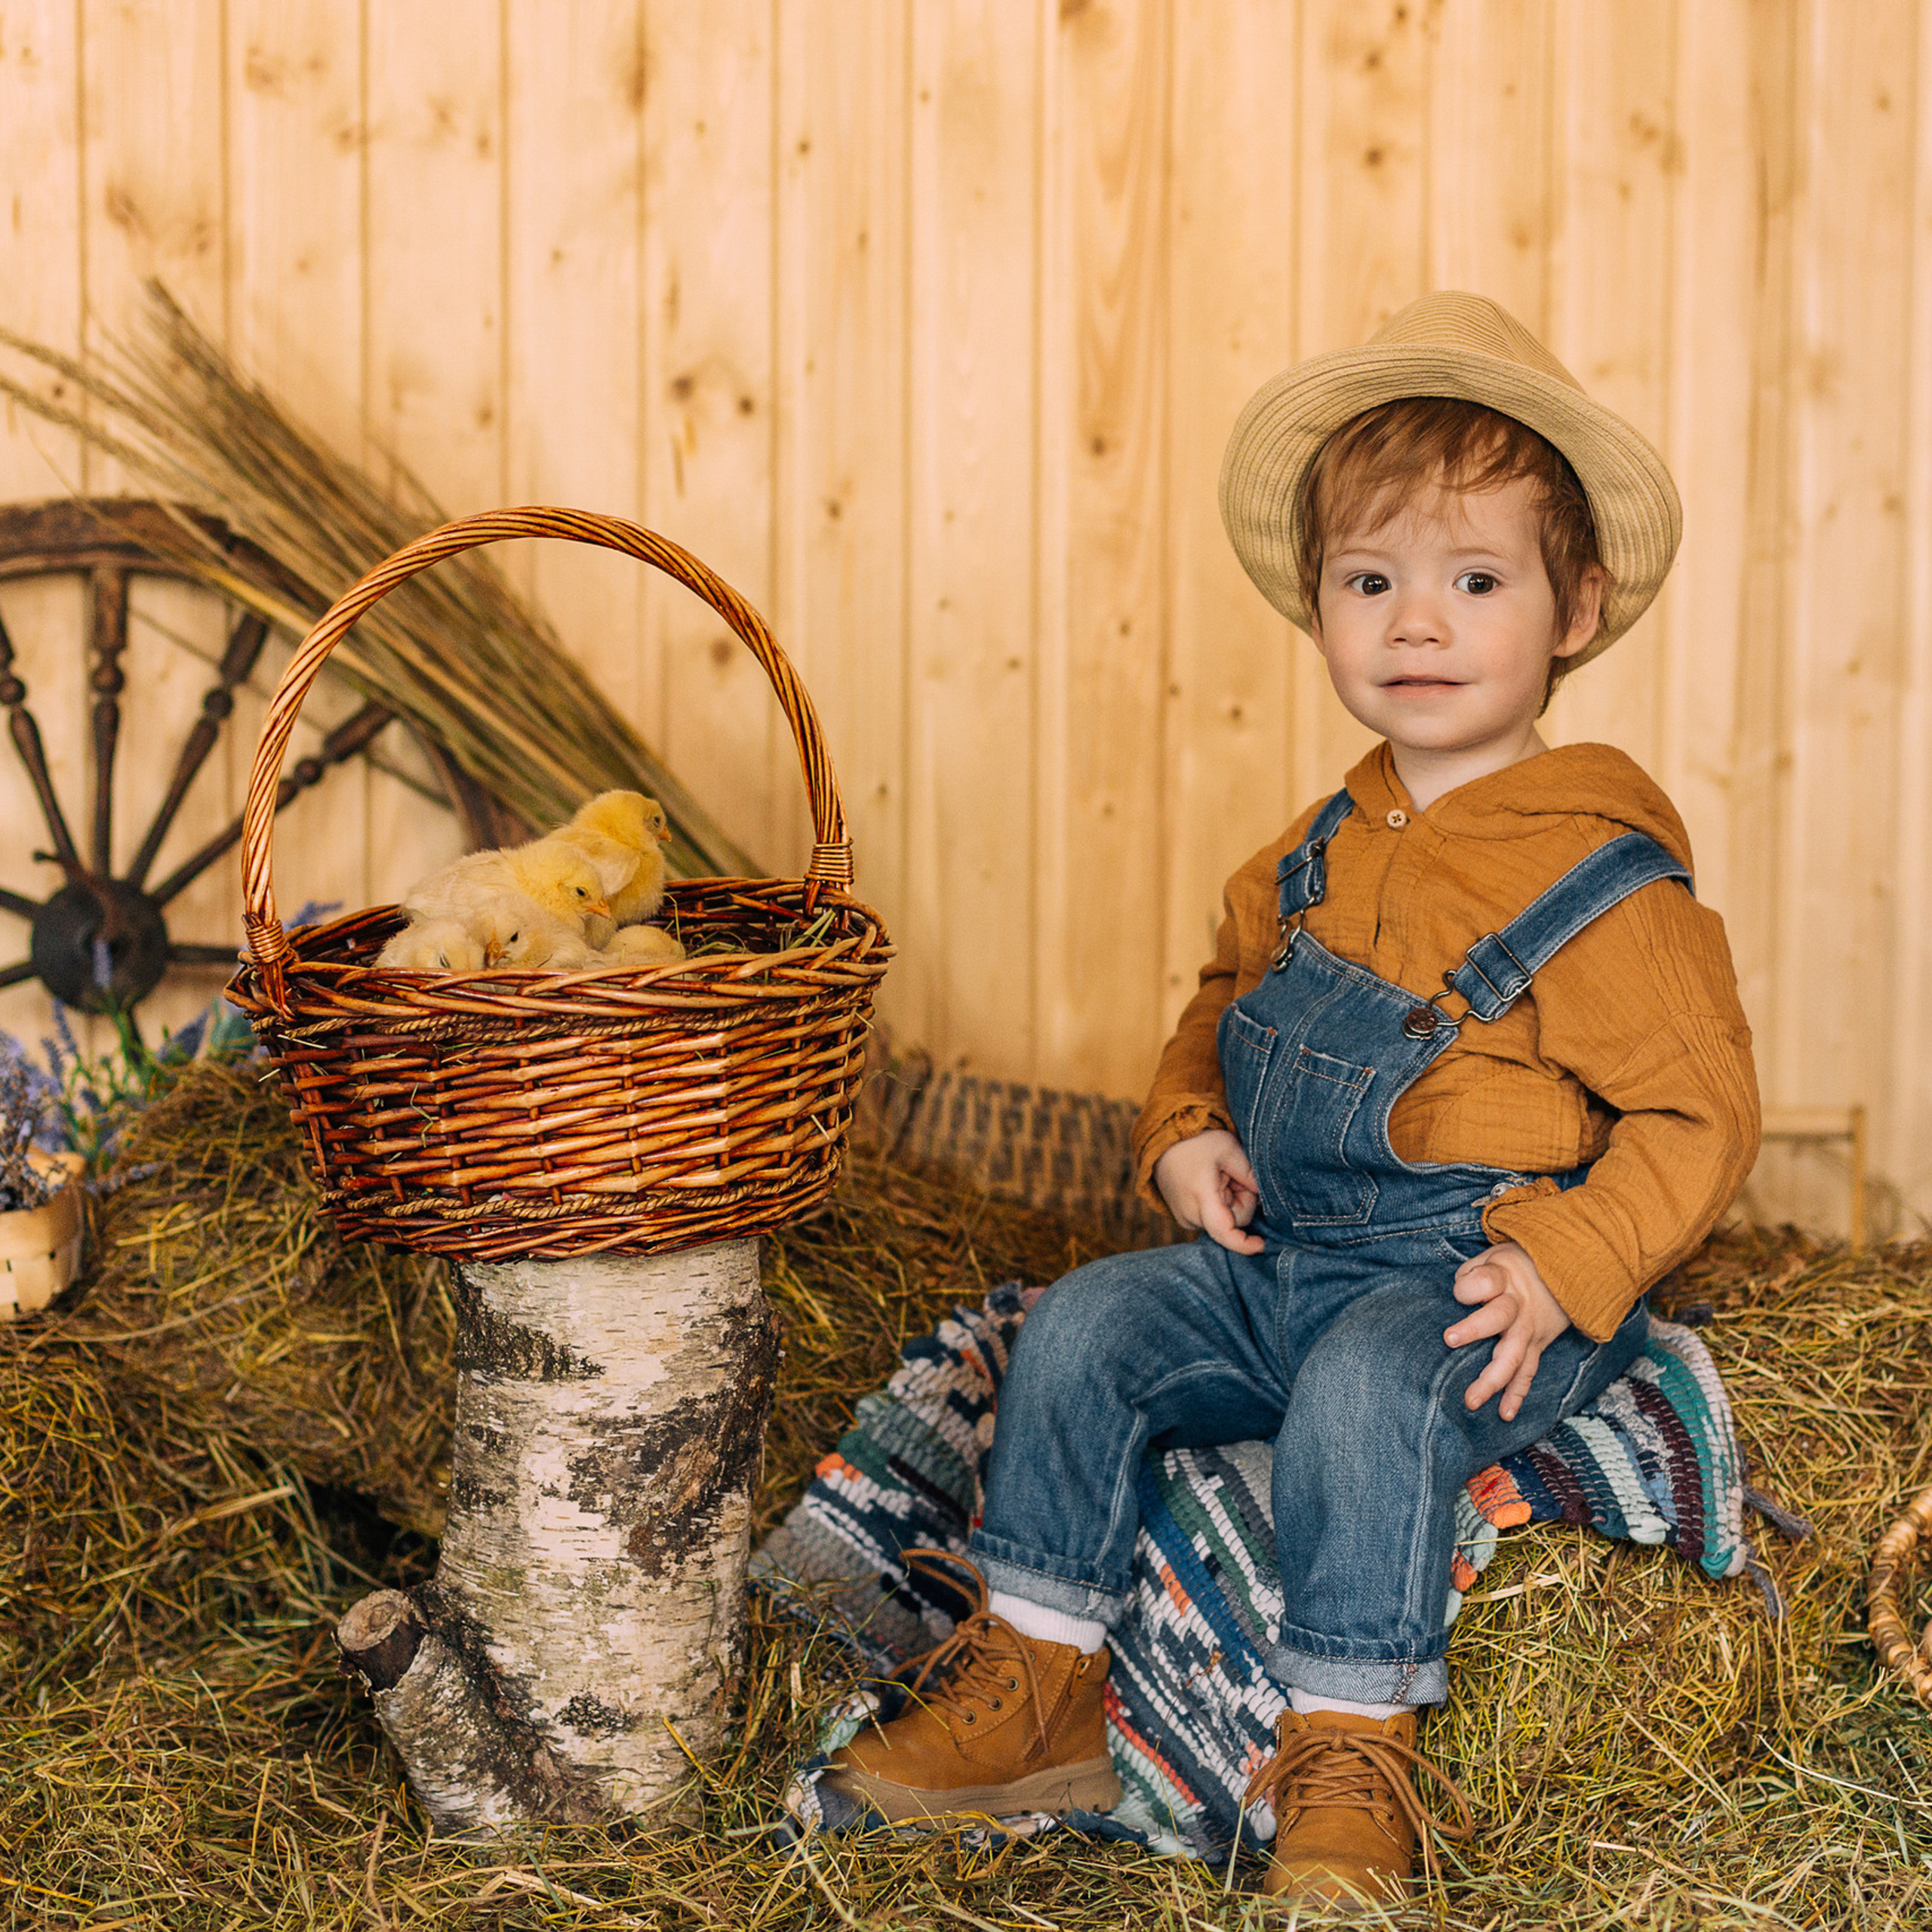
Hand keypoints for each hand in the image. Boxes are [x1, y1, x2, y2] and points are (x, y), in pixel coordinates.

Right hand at [1153, 1130, 1264, 1255]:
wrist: (1163, 1143)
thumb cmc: (1196, 1143)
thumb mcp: (1228, 1148)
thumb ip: (1250, 1173)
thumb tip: (1265, 1194)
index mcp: (1202, 1197)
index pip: (1224, 1232)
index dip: (1244, 1243)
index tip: (1261, 1244)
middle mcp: (1190, 1214)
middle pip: (1232, 1221)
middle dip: (1240, 1201)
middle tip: (1232, 1176)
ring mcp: (1185, 1219)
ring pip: (1223, 1220)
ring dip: (1229, 1203)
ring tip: (1218, 1177)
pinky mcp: (1184, 1218)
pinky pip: (1212, 1219)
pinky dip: (1218, 1206)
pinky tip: (1210, 1185)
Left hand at [1444, 1242, 1570, 1420]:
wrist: (1568, 1272)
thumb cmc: (1516, 1266)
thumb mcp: (1495, 1256)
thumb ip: (1473, 1274)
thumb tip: (1458, 1297)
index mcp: (1505, 1278)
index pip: (1484, 1280)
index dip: (1468, 1286)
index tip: (1459, 1291)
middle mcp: (1518, 1306)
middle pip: (1498, 1317)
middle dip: (1475, 1329)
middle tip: (1449, 1339)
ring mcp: (1529, 1329)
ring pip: (1513, 1356)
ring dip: (1492, 1380)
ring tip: (1471, 1400)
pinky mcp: (1537, 1345)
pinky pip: (1528, 1372)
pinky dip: (1517, 1394)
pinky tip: (1504, 1414)